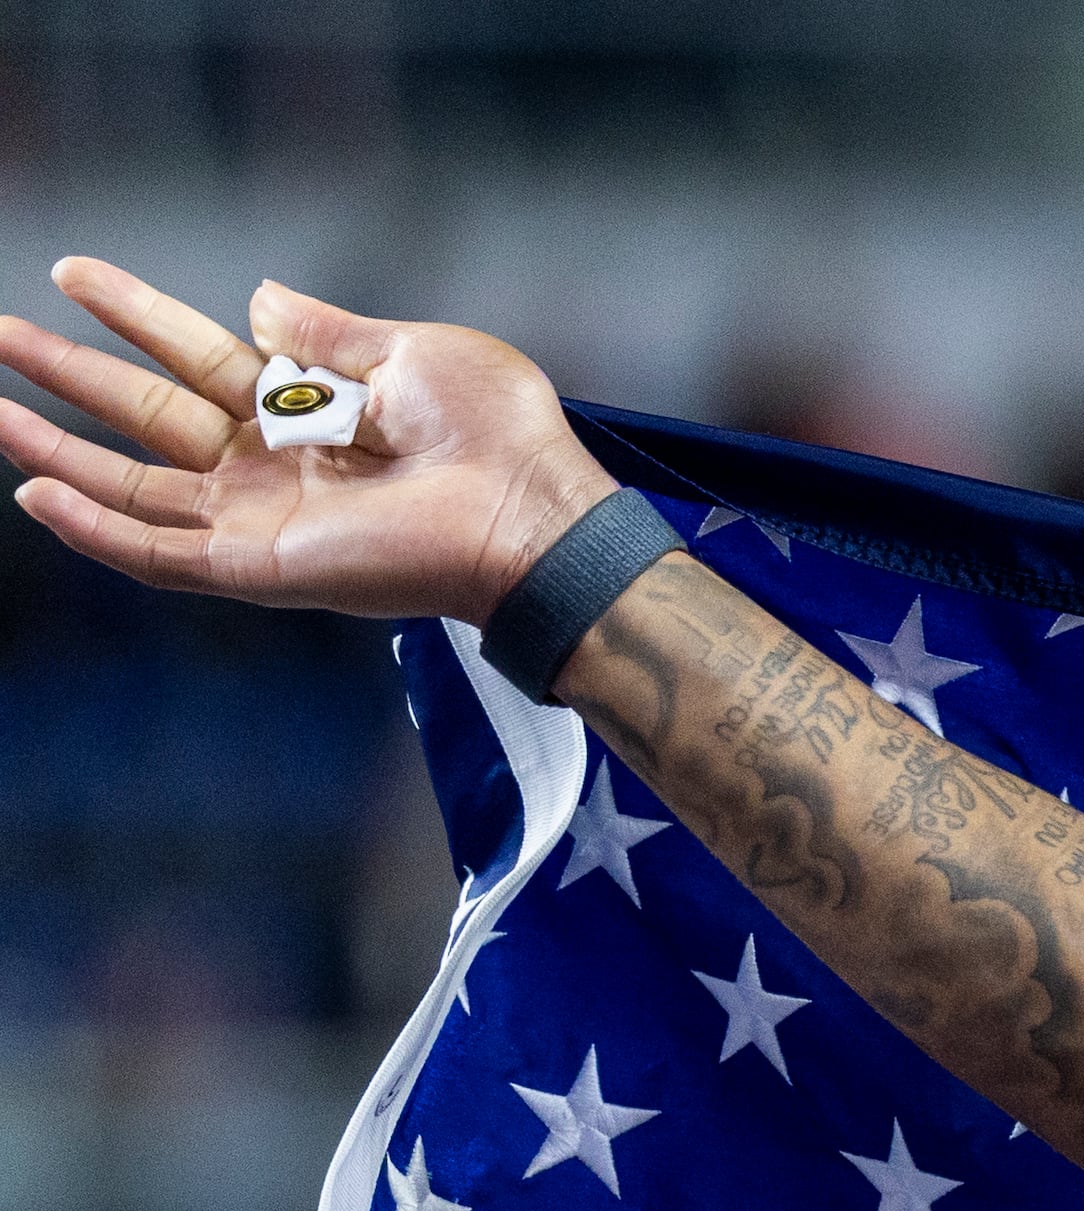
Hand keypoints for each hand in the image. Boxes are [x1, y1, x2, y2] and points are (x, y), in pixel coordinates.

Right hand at [0, 260, 613, 627]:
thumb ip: (326, 330)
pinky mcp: (261, 567)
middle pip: (145, 413)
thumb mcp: (408, 351)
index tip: (72, 271)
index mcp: (306, 407)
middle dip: (68, 373)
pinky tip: (39, 494)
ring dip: (58, 449)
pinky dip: (97, 530)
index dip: (133, 313)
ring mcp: (261, 518)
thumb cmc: (498, 436)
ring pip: (132, 488)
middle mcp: (271, 464)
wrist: (533, 513)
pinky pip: (160, 553)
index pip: (196, 354)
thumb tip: (258, 296)